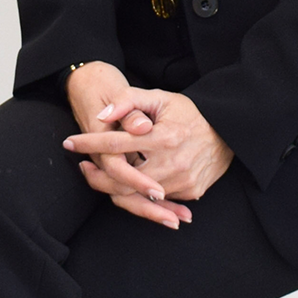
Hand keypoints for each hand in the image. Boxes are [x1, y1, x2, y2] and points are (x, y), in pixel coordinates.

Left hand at [63, 89, 232, 230]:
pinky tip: (126, 182)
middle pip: (121, 181)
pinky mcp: (190, 192)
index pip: (116, 144)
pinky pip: (156, 200)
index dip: (88, 143)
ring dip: (113, 187)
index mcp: (164, 137)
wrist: (228, 132)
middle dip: (96, 176)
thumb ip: (130, 101)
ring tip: (99, 174)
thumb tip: (103, 115)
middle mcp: (173, 163)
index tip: (70, 142)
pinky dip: (138, 194)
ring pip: (136, 196)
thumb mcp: (160, 98)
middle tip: (82, 167)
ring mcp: (182, 181)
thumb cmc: (189, 112)